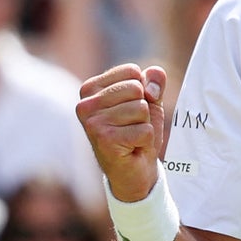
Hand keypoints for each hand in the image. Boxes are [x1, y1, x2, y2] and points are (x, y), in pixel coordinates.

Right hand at [76, 63, 168, 200]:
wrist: (135, 170)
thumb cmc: (138, 130)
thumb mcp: (150, 99)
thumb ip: (154, 80)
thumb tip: (151, 86)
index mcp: (91, 88)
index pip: (132, 71)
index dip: (143, 90)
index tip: (131, 109)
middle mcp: (85, 104)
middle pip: (136, 88)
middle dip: (144, 108)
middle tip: (132, 125)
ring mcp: (93, 123)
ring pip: (141, 109)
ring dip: (144, 125)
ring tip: (132, 136)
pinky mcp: (105, 140)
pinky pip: (144, 129)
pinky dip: (146, 140)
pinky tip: (132, 148)